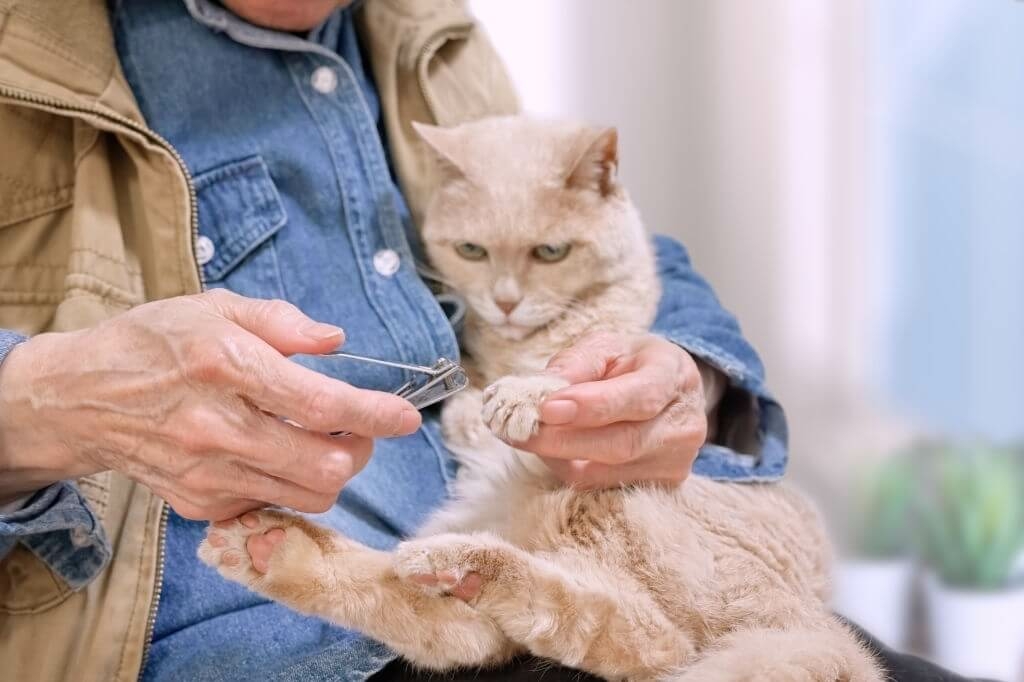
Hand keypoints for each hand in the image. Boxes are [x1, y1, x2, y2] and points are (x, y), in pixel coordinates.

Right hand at [0, 290, 419, 518]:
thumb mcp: (215, 307)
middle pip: (324, 465)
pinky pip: (274, 506)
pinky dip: (291, 485)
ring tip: (322, 440)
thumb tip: (336, 342)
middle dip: (360, 448)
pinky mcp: (200, 504)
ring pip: (308, 495)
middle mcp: (217, 427)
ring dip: (332, 470)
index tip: (406, 417)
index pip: (319, 403)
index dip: (374, 414)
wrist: (81, 399)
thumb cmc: (155, 343)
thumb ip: (282, 322)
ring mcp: (207, 473)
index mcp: (226, 365)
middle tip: (357, 427)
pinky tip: (274, 455)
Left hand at [517, 332, 707, 487]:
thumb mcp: (605, 346)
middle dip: (563, 440)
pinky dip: (570, 469)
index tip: (546, 409)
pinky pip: (604, 486)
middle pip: (622, 443)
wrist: (667, 390)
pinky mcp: (661, 484)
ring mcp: (676, 460)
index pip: (639, 397)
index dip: (592, 406)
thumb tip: (543, 389)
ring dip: (559, 457)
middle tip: (517, 431)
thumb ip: (576, 362)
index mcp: (673, 375)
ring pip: (608, 471)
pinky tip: (550, 451)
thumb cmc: (630, 363)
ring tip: (526, 436)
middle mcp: (683, 423)